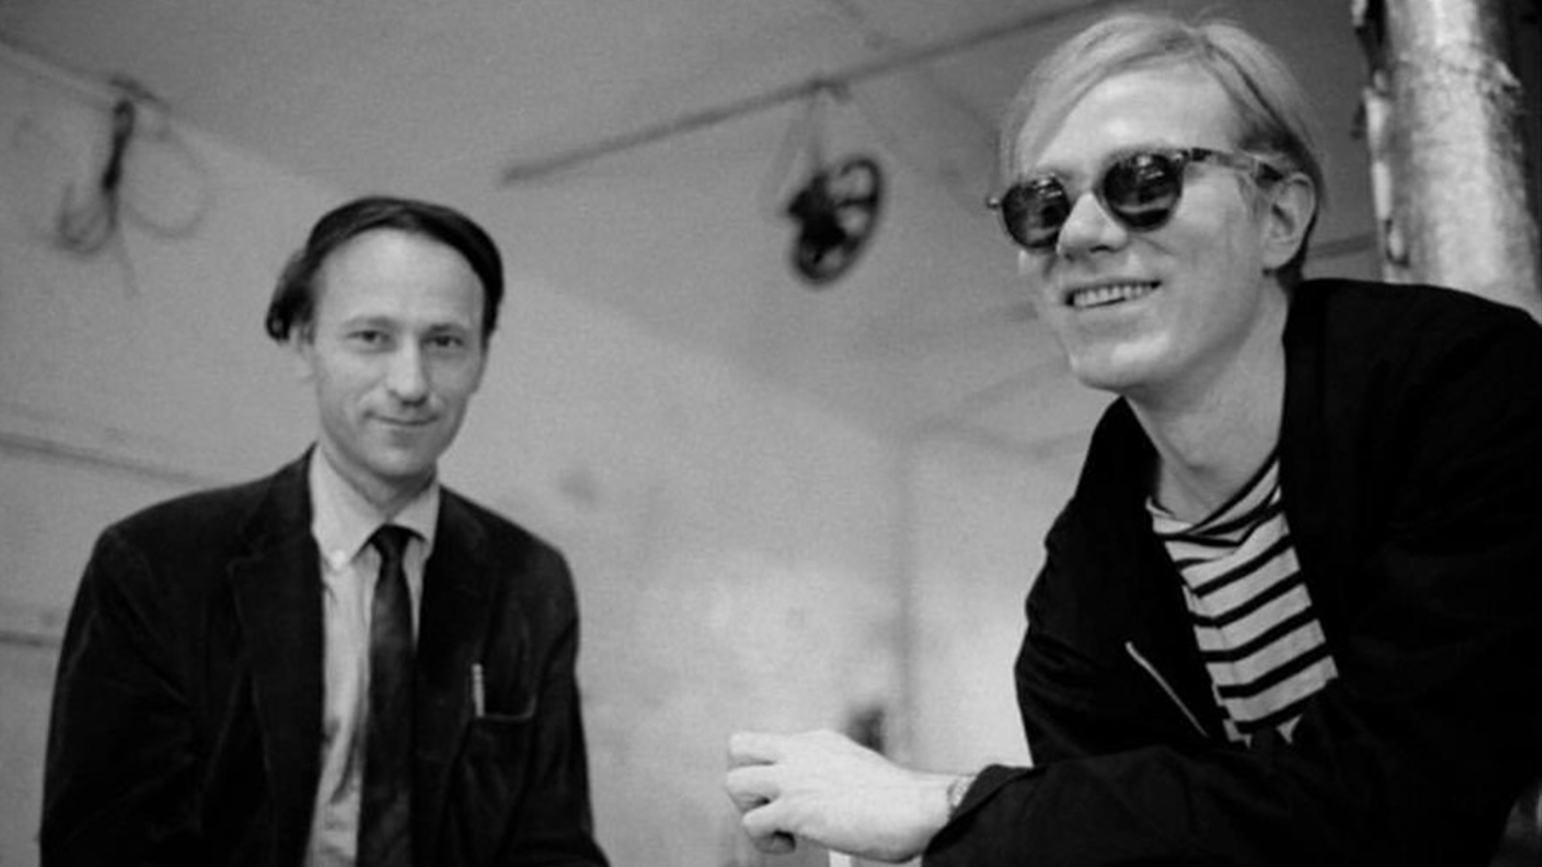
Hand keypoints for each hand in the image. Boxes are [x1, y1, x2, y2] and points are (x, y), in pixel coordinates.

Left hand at [724, 729, 957, 862]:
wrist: (917, 808)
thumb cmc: (900, 803)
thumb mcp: (856, 774)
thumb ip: (828, 778)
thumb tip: (814, 809)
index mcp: (818, 741)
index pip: (771, 745)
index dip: (771, 772)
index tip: (792, 796)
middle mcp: (800, 751)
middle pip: (737, 745)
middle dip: (744, 778)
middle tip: (769, 805)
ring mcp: (794, 777)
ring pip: (733, 783)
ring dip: (750, 810)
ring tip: (781, 828)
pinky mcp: (793, 808)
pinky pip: (751, 824)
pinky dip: (765, 842)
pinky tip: (793, 845)